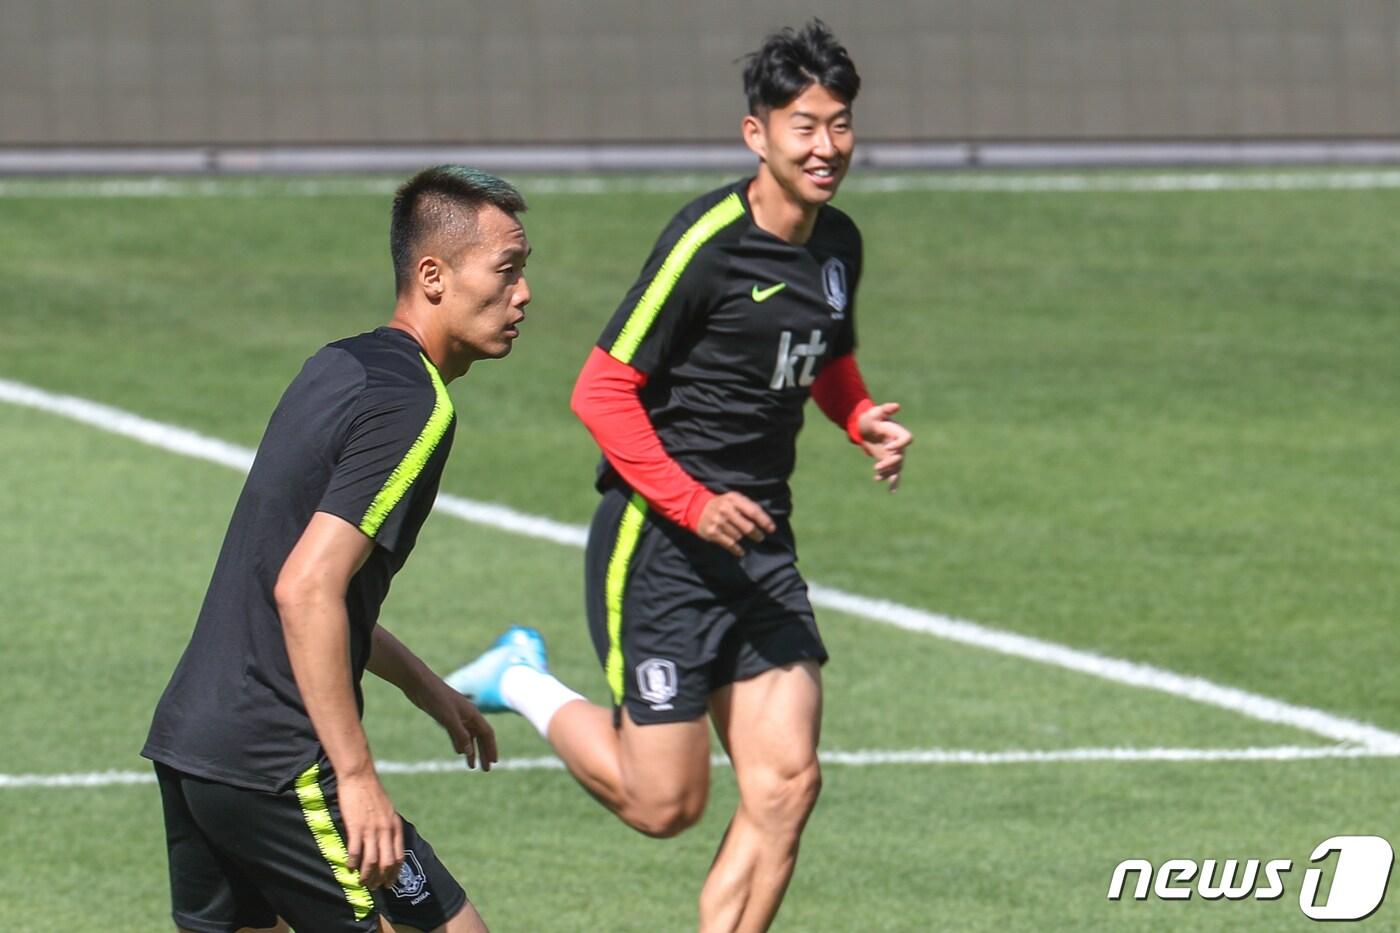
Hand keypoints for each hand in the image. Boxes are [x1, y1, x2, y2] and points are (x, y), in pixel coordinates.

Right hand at [337, 770, 402, 888]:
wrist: (360, 777)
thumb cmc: (372, 792)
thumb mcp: (388, 810)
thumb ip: (389, 826)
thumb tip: (387, 841)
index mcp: (395, 826)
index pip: (399, 856)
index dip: (394, 873)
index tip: (390, 883)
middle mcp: (385, 830)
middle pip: (386, 862)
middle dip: (381, 879)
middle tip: (374, 887)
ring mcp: (371, 829)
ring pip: (371, 861)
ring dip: (366, 876)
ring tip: (361, 882)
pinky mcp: (355, 827)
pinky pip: (355, 851)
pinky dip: (353, 863)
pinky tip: (349, 867)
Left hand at [418, 678, 498, 771]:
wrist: (419, 683)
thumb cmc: (436, 697)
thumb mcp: (448, 718)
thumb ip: (459, 735)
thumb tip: (468, 752)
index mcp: (472, 714)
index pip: (487, 733)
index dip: (491, 748)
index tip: (494, 762)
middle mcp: (467, 715)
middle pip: (480, 737)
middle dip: (484, 753)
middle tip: (486, 769)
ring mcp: (456, 716)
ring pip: (468, 737)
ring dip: (471, 751)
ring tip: (472, 766)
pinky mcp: (445, 717)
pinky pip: (457, 734)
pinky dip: (460, 743)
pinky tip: (459, 753)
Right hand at [696, 491, 776, 556]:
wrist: (697, 507)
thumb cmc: (722, 504)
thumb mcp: (734, 499)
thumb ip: (748, 506)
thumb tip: (766, 522)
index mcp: (733, 499)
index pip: (753, 511)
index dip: (765, 521)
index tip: (771, 529)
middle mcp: (725, 509)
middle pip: (748, 527)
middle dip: (757, 534)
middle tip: (760, 537)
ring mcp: (718, 521)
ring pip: (739, 536)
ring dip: (744, 539)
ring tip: (744, 538)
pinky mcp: (712, 533)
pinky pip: (730, 544)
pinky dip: (737, 549)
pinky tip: (741, 551)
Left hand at [856, 402, 912, 490]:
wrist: (865, 428)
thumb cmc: (871, 418)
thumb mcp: (875, 412)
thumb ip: (885, 409)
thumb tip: (896, 406)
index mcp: (898, 432)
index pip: (907, 439)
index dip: (899, 445)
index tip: (887, 448)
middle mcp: (899, 445)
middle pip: (900, 457)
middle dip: (889, 463)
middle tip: (876, 467)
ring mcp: (895, 455)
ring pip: (896, 467)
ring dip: (888, 473)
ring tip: (877, 476)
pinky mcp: (889, 462)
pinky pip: (894, 474)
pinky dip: (893, 482)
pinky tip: (891, 491)